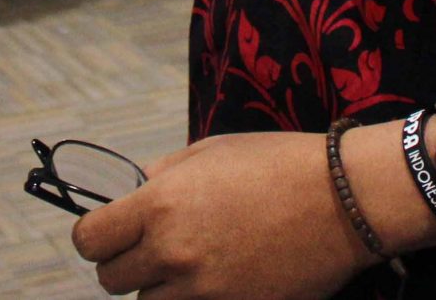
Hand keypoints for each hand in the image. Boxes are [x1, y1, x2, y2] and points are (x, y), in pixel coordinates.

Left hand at [72, 133, 374, 298]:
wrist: (344, 198)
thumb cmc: (279, 163)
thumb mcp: (212, 151)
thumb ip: (165, 175)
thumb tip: (138, 189)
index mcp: (160, 204)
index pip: (90, 240)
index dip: (97, 236)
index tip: (112, 232)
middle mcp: (173, 252)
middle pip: (112, 281)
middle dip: (127, 264)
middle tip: (154, 248)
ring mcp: (203, 291)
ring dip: (160, 288)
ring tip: (193, 263)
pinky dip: (195, 299)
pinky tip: (220, 278)